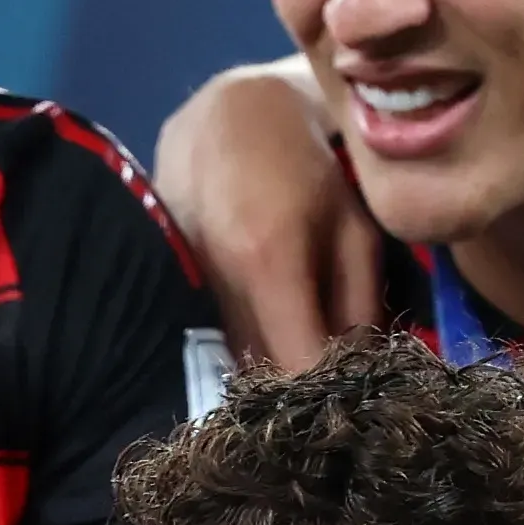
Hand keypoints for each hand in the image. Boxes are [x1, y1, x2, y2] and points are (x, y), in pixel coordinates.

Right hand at [145, 58, 380, 375]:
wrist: (225, 120)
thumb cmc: (307, 162)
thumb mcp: (356, 227)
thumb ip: (362, 302)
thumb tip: (363, 374)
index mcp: (267, 262)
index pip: (298, 367)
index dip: (327, 396)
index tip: (354, 405)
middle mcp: (212, 286)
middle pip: (258, 378)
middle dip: (297, 392)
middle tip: (332, 392)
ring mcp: (176, 292)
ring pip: (229, 367)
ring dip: (264, 376)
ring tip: (298, 367)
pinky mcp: (160, 295)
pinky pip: (207, 346)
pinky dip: (237, 354)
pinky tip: (262, 342)